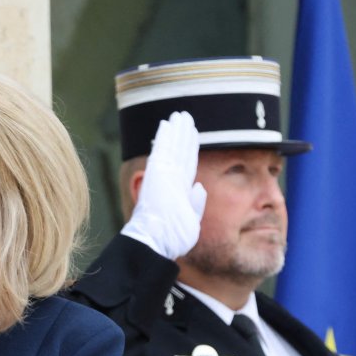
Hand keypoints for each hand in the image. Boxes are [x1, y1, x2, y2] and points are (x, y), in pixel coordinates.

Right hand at [120, 111, 206, 259]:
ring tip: (180, 115)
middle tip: (185, 118)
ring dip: (177, 130)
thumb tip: (199, 187)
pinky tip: (167, 122)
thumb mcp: (191, 221)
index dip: (189, 150)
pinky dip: (165, 136)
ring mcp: (163, 175)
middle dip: (183, 134)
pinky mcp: (157, 171)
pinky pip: (163, 149)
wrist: (156, 241)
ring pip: (173, 146)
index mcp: (178, 191)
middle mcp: (170, 180)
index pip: (186, 165)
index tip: (192, 136)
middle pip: (180, 152)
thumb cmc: (171, 238)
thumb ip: (196, 204)